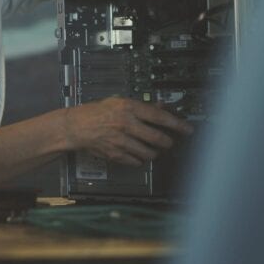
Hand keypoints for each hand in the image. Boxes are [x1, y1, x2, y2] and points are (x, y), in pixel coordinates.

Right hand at [63, 97, 193, 165]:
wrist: (76, 127)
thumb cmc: (96, 112)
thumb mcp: (118, 102)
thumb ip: (139, 107)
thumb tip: (160, 109)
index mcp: (128, 108)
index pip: (159, 117)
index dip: (177, 124)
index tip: (187, 129)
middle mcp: (126, 125)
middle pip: (158, 138)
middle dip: (167, 142)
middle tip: (169, 141)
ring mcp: (121, 141)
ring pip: (149, 153)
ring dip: (155, 152)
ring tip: (152, 148)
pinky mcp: (116, 154)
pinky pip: (137, 161)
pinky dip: (140, 159)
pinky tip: (137, 153)